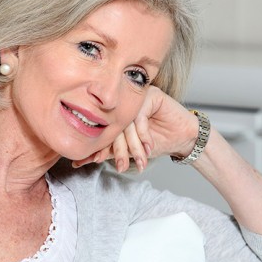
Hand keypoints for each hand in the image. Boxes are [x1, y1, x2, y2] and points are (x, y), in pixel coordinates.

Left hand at [72, 86, 198, 171]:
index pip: (102, 128)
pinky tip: (149, 147)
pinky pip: (140, 116)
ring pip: (126, 122)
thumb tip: (79, 160)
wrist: (183, 139)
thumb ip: (107, 152)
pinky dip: (143, 135)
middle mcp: (123, 102)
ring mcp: (136, 97)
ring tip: (139, 161)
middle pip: (113, 125)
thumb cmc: (157, 142)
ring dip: (133, 146)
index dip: (98, 146)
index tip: (94, 161)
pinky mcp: (151, 94)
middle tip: (121, 166)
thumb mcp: (128, 150)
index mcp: (114, 112)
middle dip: (117, 150)